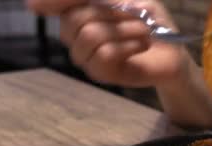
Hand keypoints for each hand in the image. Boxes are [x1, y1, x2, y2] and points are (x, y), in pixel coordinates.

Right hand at [27, 0, 192, 86]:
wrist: (173, 51)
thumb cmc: (150, 22)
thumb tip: (40, 2)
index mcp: (78, 11)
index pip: (58, 3)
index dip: (52, 1)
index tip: (38, 5)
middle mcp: (74, 34)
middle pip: (75, 18)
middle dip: (112, 12)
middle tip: (136, 16)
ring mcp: (85, 56)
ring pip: (91, 36)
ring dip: (125, 30)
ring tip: (143, 32)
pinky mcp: (100, 73)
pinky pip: (105, 54)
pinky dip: (129, 46)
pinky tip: (141, 45)